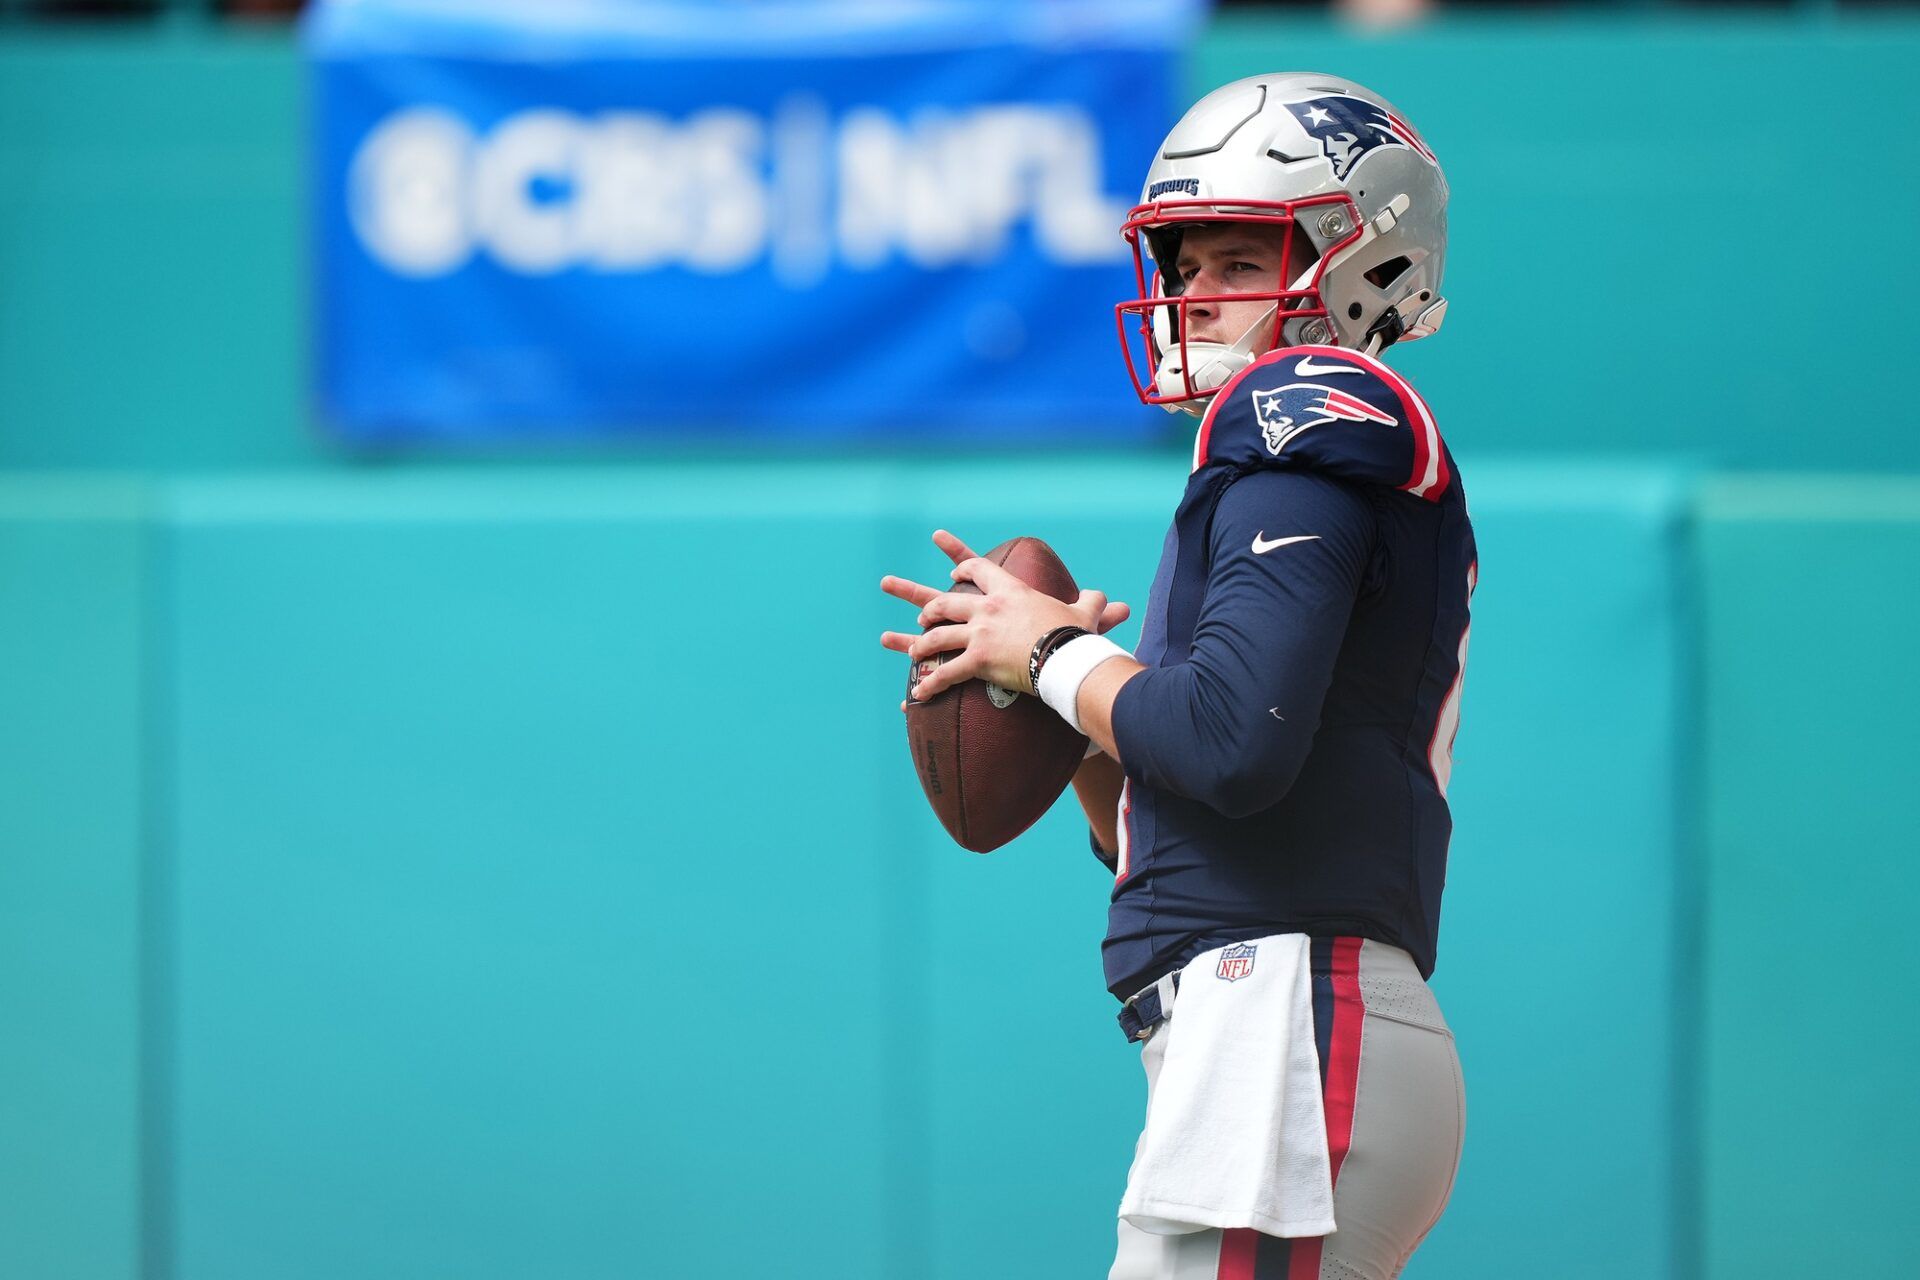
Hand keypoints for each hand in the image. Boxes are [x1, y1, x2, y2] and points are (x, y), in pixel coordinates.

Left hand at [879, 530, 1128, 704]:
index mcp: (1010, 591)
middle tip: (920, 614)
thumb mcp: (1086, 614)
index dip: (960, 563)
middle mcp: (988, 608)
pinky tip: (918, 693)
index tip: (948, 564)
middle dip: (926, 605)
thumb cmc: (1077, 635)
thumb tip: (1117, 605)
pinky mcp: (977, 661)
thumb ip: (1095, 605)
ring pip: (938, 636)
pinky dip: (930, 683)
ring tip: (911, 652)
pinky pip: (946, 672)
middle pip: (945, 601)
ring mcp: (980, 634)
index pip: (978, 567)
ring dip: (920, 644)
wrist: (1069, 656)